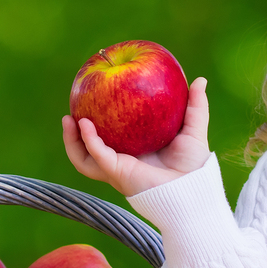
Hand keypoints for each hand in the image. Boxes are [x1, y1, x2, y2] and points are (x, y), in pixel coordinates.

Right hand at [63, 77, 211, 197]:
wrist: (193, 188)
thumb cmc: (194, 165)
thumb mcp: (193, 130)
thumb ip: (195, 106)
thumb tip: (199, 79)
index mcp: (135, 153)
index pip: (110, 141)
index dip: (97, 126)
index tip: (90, 103)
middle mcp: (123, 162)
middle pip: (89, 152)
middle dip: (74, 136)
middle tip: (70, 113)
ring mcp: (118, 169)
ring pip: (84, 159)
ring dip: (72, 141)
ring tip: (67, 119)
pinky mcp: (118, 173)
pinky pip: (97, 156)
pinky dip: (88, 141)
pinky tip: (84, 125)